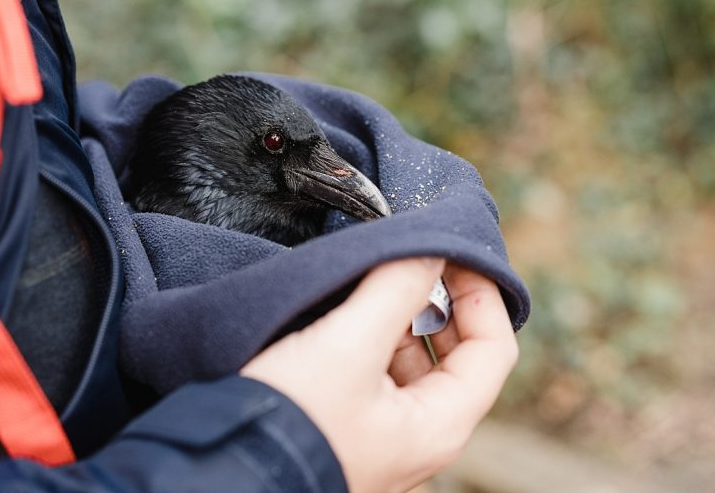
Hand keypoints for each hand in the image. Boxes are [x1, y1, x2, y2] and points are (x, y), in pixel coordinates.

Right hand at [241, 258, 518, 492]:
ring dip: (401, 316)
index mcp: (439, 425)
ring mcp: (384, 433)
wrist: (221, 469)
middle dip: (439, 302)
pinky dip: (372, 335)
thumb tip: (431, 246)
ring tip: (371, 281)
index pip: (493, 348)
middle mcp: (419, 435)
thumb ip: (395, 289)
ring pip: (414, 361)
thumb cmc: (289, 423)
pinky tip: (346, 310)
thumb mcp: (347, 346)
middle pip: (458, 354)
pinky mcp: (348, 424)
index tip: (450, 252)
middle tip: (411, 260)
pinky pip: (378, 372)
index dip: (481, 293)